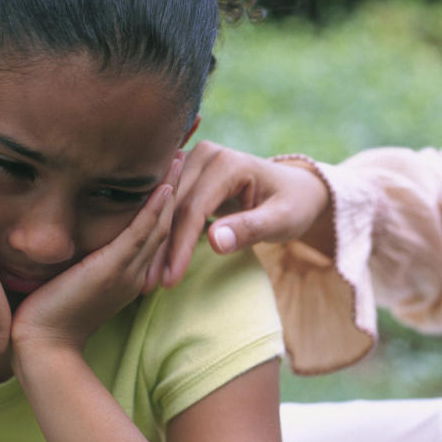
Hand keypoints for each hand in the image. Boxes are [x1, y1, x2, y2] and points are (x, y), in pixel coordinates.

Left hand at [9, 157, 181, 355]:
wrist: (43, 346)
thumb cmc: (47, 317)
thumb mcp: (70, 283)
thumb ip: (78, 261)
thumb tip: (71, 241)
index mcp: (126, 275)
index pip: (150, 232)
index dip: (160, 203)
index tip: (164, 174)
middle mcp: (134, 272)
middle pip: (162, 224)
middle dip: (173, 190)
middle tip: (181, 157)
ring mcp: (127, 271)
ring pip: (158, 224)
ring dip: (170, 191)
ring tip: (179, 160)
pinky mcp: (113, 269)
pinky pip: (142, 233)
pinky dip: (155, 209)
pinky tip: (164, 187)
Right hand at [162, 141, 331, 287]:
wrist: (296, 190)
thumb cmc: (293, 205)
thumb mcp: (282, 220)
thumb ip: (250, 229)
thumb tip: (215, 242)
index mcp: (228, 163)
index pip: (193, 208)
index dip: (180, 246)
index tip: (170, 279)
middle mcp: (205, 155)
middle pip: (172, 207)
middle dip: (160, 248)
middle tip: (147, 286)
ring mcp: (192, 161)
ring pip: (163, 207)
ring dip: (153, 243)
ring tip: (145, 279)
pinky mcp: (187, 173)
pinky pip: (166, 205)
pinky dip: (158, 232)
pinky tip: (150, 259)